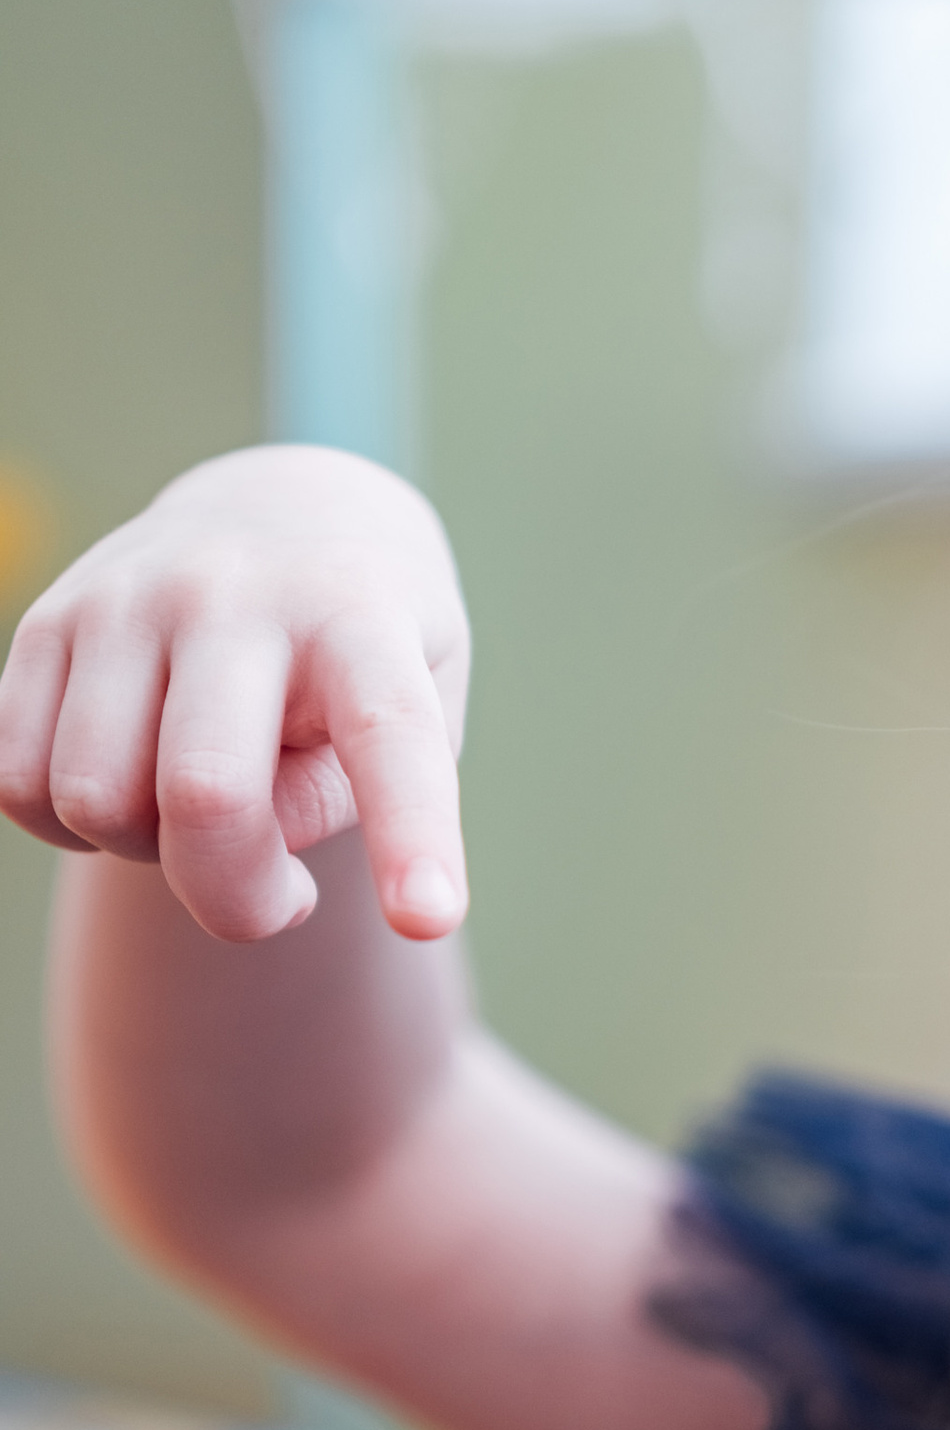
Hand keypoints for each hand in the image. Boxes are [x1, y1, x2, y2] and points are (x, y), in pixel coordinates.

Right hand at [0, 446, 469, 945]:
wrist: (280, 512)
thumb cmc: (362, 655)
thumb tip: (231, 851)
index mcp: (359, 616)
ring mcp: (124, 598)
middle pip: (204, 794)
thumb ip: (340, 797)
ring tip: (205, 813)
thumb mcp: (415, 711)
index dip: (409, 835)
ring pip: (95, 802)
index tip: (427, 917)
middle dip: (235, 896)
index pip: (386, 734)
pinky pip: (19, 785)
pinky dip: (71, 829)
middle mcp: (233, 590)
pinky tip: (132, 788)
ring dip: (147, 853)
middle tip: (279, 894)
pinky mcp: (45, 624)